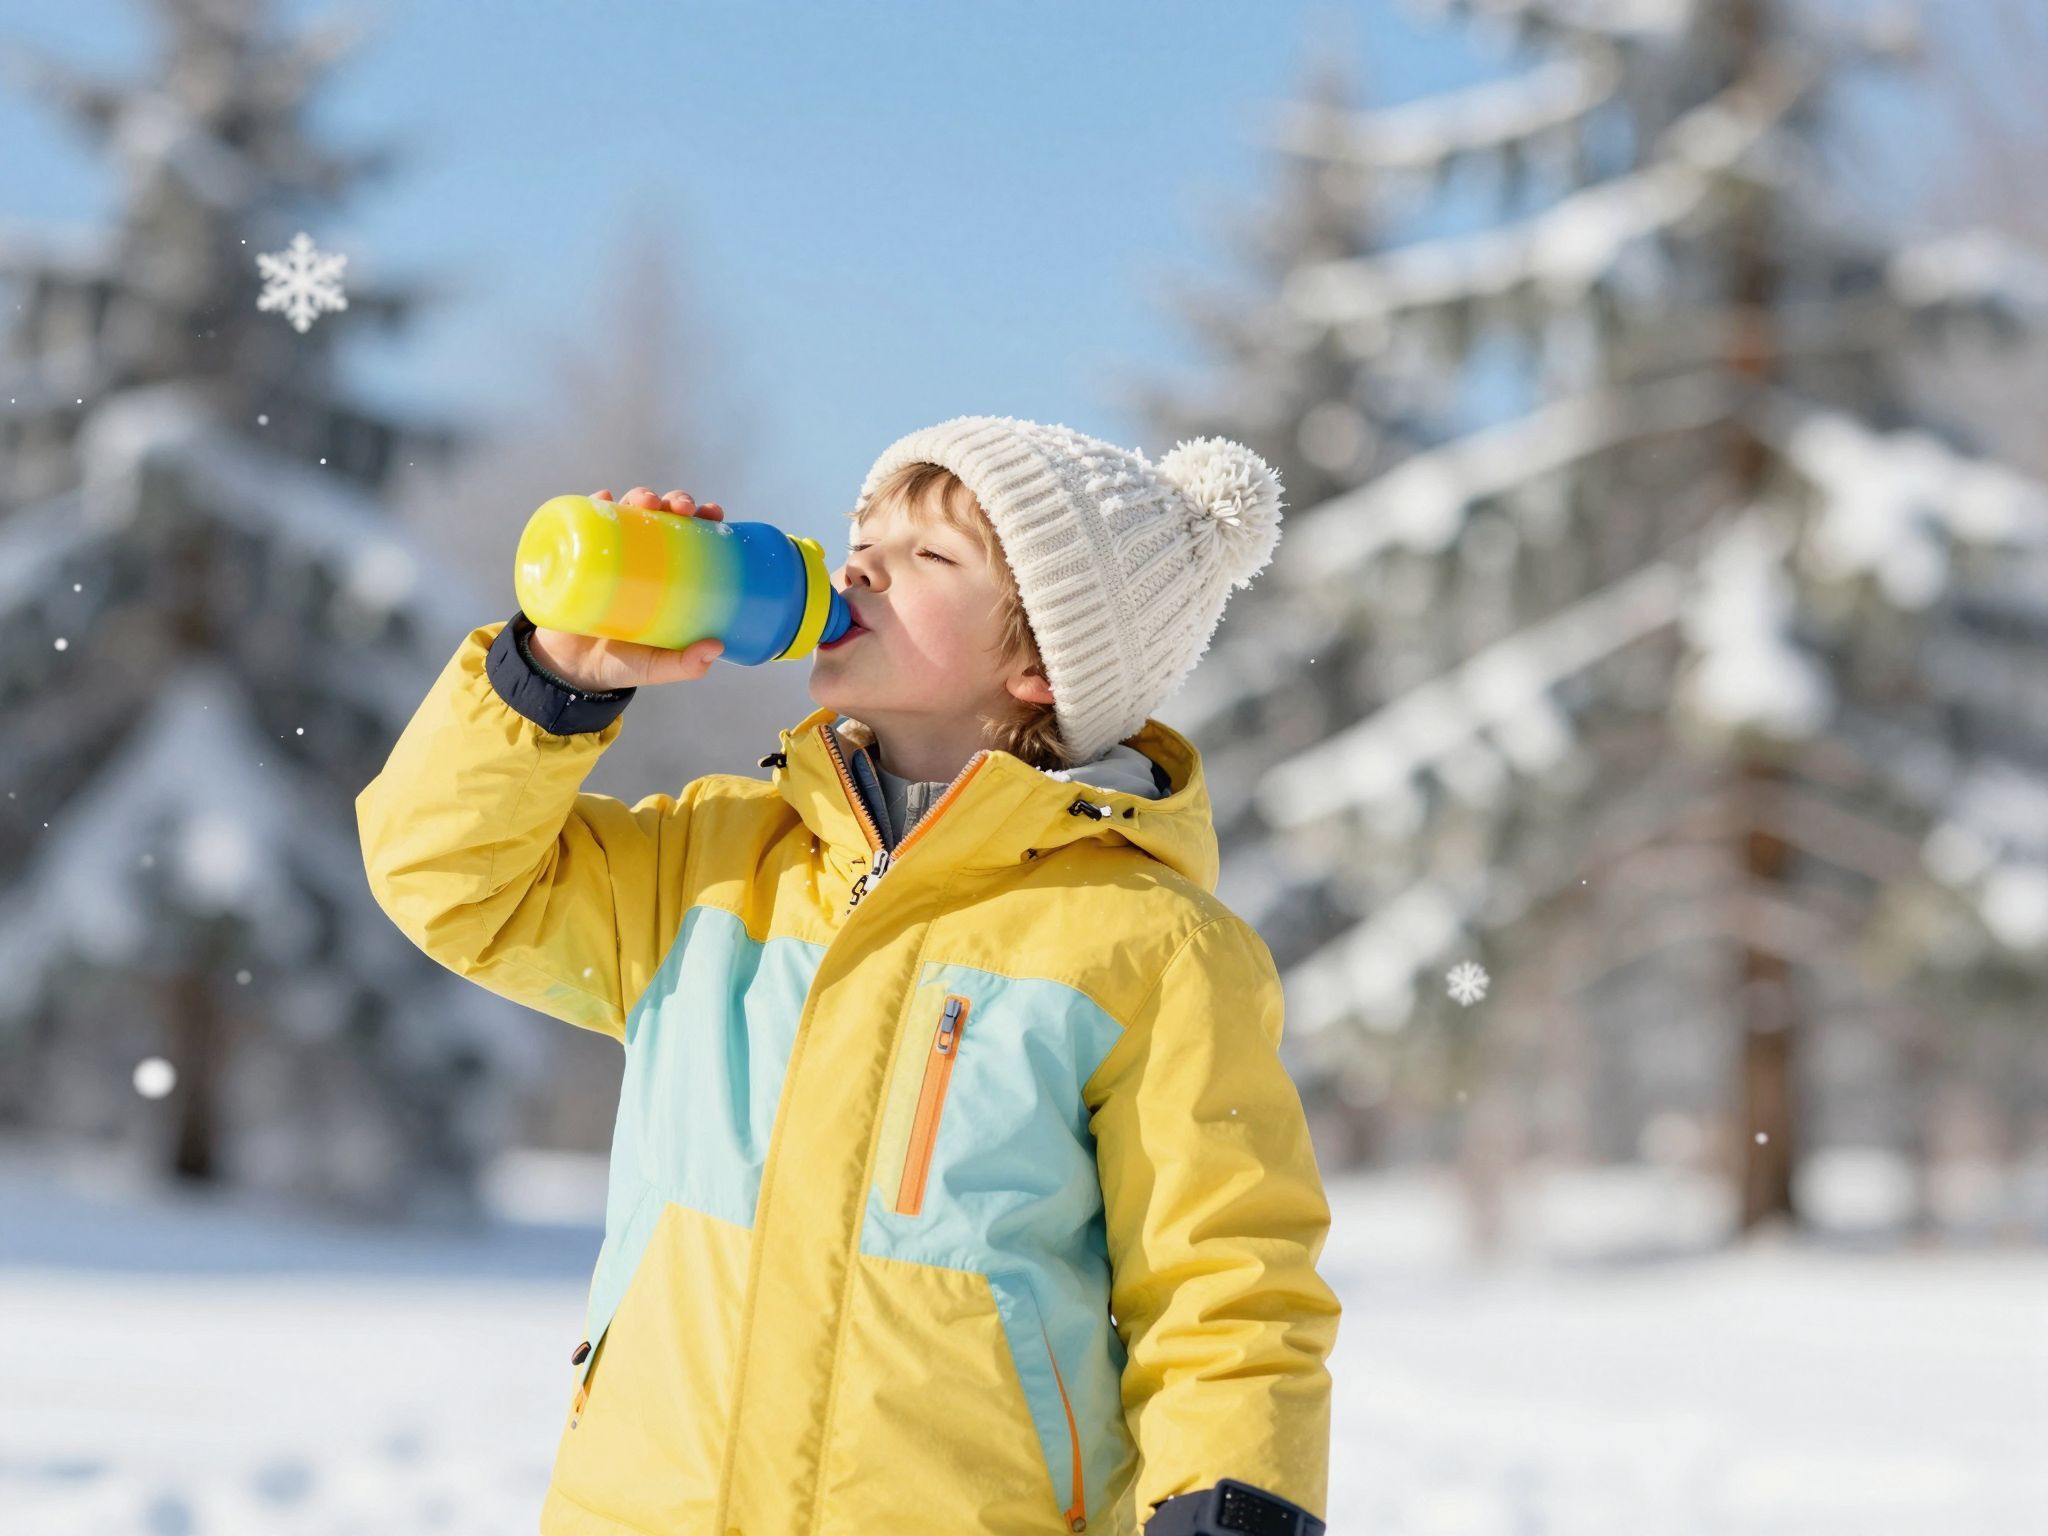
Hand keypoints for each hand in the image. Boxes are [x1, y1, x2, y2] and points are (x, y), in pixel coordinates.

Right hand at [526, 487, 728, 689]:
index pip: (692, 538)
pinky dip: (593, 505)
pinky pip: (584, 523)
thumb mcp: (658, 666)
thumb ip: (685, 664)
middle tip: (680, 508)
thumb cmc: (623, 662)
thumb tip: (715, 648)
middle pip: (664, 518)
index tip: (714, 513)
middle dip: (676, 502)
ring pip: (628, 513)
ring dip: (640, 497)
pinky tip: (603, 498)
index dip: (704, 518)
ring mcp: (610, 556)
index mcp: (670, 576)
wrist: (571, 671)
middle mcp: (643, 559)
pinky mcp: (578, 558)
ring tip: (645, 502)